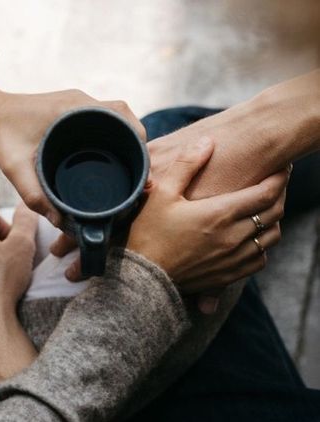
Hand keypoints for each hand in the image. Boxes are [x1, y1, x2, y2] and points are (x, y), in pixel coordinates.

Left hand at [0, 84, 145, 224]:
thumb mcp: (15, 168)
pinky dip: (111, 139)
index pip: (122, 114)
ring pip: (116, 121)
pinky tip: (108, 162)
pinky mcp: (73, 112)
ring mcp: (78, 105)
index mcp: (75, 108)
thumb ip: (35, 196)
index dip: (138, 137)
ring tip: (127, 171)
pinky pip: (102, 123)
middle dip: (135, 145)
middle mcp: (81, 103)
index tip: (141, 163)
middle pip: (125, 119)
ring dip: (125, 141)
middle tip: (136, 174)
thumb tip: (61, 223)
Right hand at [127, 137, 286, 294]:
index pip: (267, 192)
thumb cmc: (148, 234)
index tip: (282, 168)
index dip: (280, 177)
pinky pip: (260, 260)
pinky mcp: (228, 276)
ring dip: (273, 221)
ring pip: (271, 237)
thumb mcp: (162, 193)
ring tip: (264, 210)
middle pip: (274, 213)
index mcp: (220, 213)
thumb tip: (207, 141)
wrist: (142, 278)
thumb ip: (186, 165)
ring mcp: (233, 259)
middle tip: (276, 184)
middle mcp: (233, 237)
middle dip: (280, 195)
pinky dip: (262, 247)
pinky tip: (251, 239)